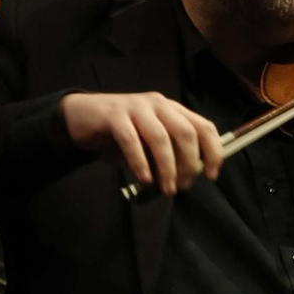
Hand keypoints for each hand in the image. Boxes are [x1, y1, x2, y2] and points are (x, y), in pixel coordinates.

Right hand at [58, 92, 223, 196]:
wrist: (80, 118)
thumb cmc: (120, 134)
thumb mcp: (149, 145)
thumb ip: (167, 156)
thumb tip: (186, 178)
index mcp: (173, 110)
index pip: (204, 126)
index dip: (213, 151)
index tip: (212, 176)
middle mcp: (159, 104)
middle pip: (185, 132)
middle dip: (189, 164)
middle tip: (183, 186)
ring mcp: (136, 107)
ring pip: (160, 138)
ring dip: (167, 168)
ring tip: (166, 189)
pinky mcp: (114, 115)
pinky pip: (131, 141)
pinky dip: (141, 163)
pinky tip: (145, 180)